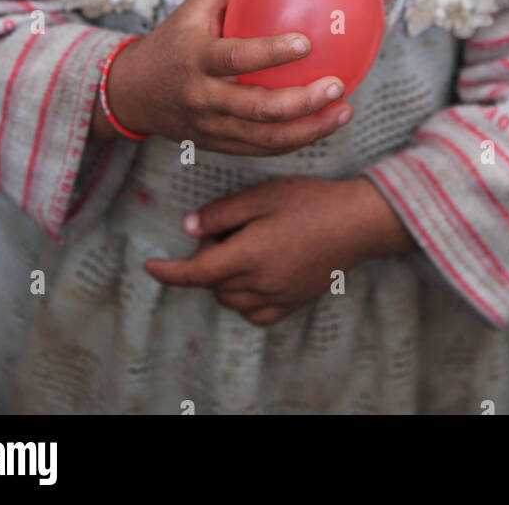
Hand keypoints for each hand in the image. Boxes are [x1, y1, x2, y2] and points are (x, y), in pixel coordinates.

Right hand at [93, 0, 353, 154]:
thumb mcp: (190, 10)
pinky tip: (324, 123)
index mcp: (197, 60)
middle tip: (337, 85)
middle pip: (258, 109)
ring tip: (344, 110)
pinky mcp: (220, 145)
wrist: (132, 94)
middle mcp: (204, 98)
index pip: (236, 57)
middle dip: (302, 102)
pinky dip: (296, 140)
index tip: (306, 42)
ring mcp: (212, 127)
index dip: (271, 53)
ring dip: (310, 129)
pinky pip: (263, 149)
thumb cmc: (171, 44)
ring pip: (266, 138)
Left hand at [143, 175, 416, 324]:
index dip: (168, 272)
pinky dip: (244, 297)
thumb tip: (189, 227)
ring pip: (231, 300)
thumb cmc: (311, 200)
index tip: (149, 265)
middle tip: (226, 228)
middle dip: (206, 258)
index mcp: (249, 255)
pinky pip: (255, 312)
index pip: (196, 273)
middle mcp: (261, 284)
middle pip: (212, 283)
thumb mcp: (263, 195)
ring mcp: (278, 297)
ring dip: (223, 278)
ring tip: (243, 245)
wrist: (358, 222)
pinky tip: (255, 272)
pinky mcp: (293, 303)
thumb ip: (223, 213)